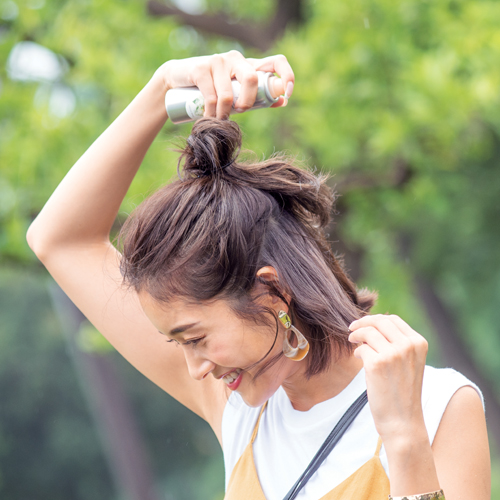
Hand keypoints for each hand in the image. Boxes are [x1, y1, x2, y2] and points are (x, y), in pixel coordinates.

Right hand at [154, 51, 294, 118]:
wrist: (178, 81)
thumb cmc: (212, 90)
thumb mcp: (237, 93)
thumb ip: (257, 97)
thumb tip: (282, 100)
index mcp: (249, 65)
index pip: (276, 61)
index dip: (287, 75)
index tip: (288, 94)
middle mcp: (236, 59)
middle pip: (252, 79)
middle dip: (247, 102)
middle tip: (239, 112)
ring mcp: (218, 61)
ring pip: (229, 94)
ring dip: (225, 114)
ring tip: (219, 121)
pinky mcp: (201, 68)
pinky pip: (212, 97)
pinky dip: (212, 113)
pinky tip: (209, 119)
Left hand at [348, 314, 428, 442]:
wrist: (403, 422)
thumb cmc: (402, 393)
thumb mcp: (408, 363)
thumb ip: (397, 344)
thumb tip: (373, 325)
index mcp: (419, 343)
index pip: (394, 320)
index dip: (376, 319)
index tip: (364, 323)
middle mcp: (408, 346)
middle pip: (380, 322)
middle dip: (363, 322)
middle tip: (352, 328)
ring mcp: (393, 354)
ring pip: (368, 332)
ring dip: (356, 335)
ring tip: (352, 342)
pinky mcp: (377, 363)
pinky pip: (361, 348)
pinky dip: (357, 351)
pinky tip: (358, 358)